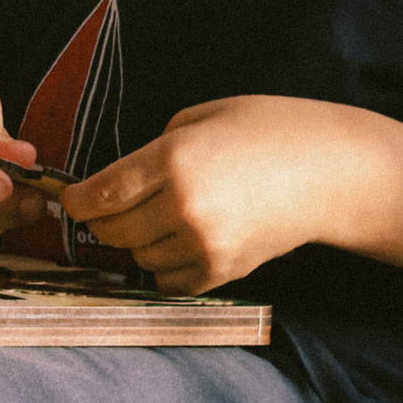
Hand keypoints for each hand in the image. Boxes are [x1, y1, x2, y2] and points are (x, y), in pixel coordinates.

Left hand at [63, 95, 384, 294]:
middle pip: (112, 232)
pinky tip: (176, 243)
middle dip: (102, 220)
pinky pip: (169, 283)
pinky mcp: (226, 271)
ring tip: (155, 218)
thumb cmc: (266, 130)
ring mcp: (205, 245)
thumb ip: (153, 150)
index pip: (99, 196)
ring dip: (136, 242)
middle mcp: (184, 208)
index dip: (75, 201)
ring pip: (138, 259)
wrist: (331, 172)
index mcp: (172, 161)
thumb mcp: (199, 119)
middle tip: (110, 206)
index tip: (71, 197)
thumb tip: (118, 181)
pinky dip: (163, 268)